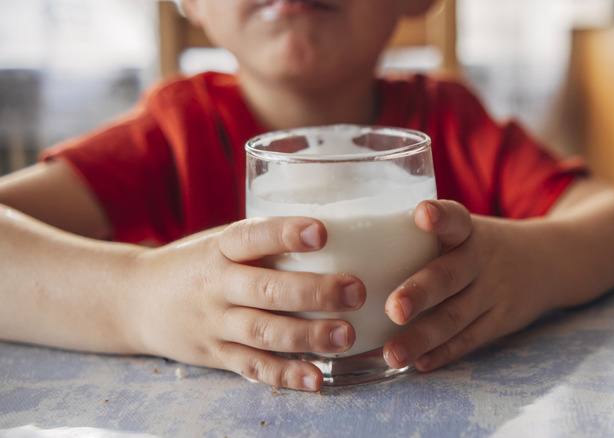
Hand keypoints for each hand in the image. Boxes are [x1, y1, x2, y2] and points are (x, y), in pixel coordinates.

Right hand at [128, 217, 365, 390]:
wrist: (135, 299)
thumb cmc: (197, 263)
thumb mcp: (219, 242)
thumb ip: (264, 242)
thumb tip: (338, 231)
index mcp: (219, 248)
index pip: (251, 235)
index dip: (285, 234)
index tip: (321, 231)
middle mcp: (215, 285)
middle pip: (265, 289)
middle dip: (314, 291)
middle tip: (354, 291)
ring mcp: (214, 323)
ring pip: (263, 332)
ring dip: (308, 336)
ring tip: (346, 335)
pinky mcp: (216, 355)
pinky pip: (253, 367)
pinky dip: (285, 375)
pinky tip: (316, 378)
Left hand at [382, 200, 552, 371]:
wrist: (549, 262)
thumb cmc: (480, 244)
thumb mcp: (463, 228)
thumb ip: (419, 236)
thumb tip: (340, 246)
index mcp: (468, 231)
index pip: (456, 218)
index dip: (440, 217)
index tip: (422, 214)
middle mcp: (481, 260)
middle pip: (450, 275)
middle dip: (421, 292)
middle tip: (393, 307)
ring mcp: (494, 293)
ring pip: (457, 317)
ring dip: (423, 337)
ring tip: (392, 353)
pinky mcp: (500, 322)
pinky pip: (470, 340)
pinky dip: (444, 353)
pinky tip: (417, 363)